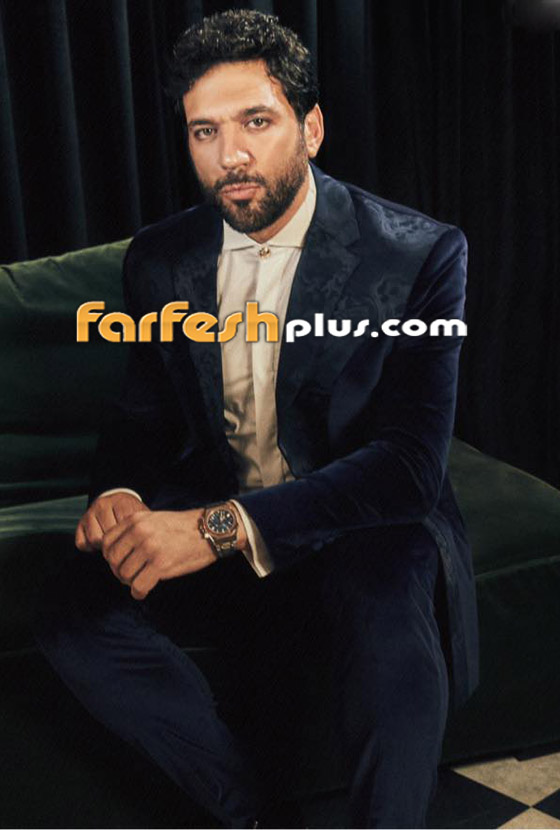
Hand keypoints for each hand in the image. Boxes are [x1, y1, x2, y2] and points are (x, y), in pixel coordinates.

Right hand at [75, 492, 148, 552]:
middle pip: (108, 537)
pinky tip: (100, 542)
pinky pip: (82, 543)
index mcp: (121, 503)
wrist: (121, 503)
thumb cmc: (132, 514)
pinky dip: (91, 547)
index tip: (134, 540)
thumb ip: (142, 531)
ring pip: (95, 540)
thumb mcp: (141, 519)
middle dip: (117, 542)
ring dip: (103, 545)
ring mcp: (90, 512)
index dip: (130, 540)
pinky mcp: (80, 522)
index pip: (124, 530)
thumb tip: (142, 551)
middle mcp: (103, 504)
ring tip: (112, 540)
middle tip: (123, 540)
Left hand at [100, 508, 217, 599]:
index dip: (110, 556)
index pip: (106, 542)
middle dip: (119, 572)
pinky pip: (139, 586)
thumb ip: (135, 531)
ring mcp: (150, 548)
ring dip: (130, 582)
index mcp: (136, 520)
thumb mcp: (154, 519)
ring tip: (140, 582)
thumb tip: (117, 554)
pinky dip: (139, 592)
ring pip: (124, 575)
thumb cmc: (184, 528)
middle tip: (130, 576)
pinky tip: (144, 591)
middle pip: (113, 560)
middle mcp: (140, 532)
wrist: (210, 530)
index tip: (120, 562)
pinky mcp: (161, 564)